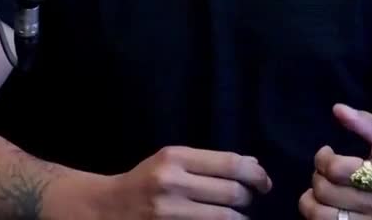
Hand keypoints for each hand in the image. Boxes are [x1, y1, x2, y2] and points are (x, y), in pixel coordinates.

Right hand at [106, 145, 273, 218]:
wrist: (107, 208)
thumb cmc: (145, 180)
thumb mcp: (171, 161)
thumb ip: (209, 162)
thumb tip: (252, 165)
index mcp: (175, 158)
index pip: (230, 164)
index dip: (256, 174)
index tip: (264, 182)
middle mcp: (172, 183)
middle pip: (232, 193)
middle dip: (247, 198)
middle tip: (247, 200)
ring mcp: (169, 213)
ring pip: (226, 218)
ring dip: (239, 219)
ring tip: (237, 216)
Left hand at [298, 104, 371, 219]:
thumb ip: (367, 124)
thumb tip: (337, 109)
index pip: (338, 169)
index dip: (322, 158)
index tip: (326, 152)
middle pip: (327, 192)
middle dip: (317, 177)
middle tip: (324, 172)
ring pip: (322, 218)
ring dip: (311, 202)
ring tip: (319, 192)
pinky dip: (318, 217)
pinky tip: (326, 207)